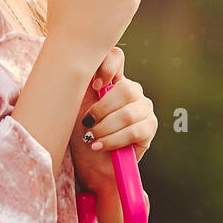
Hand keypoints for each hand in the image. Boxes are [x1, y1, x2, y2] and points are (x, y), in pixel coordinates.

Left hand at [69, 46, 155, 191]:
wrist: (90, 165)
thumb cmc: (80, 134)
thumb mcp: (74, 107)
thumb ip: (79, 84)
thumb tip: (72, 65)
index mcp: (112, 80)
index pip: (116, 58)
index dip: (107, 67)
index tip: (95, 87)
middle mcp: (132, 91)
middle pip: (127, 88)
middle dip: (103, 109)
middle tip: (88, 122)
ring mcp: (144, 109)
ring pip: (129, 113)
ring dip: (106, 128)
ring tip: (92, 137)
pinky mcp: (149, 129)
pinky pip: (135, 131)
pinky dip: (113, 140)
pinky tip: (100, 145)